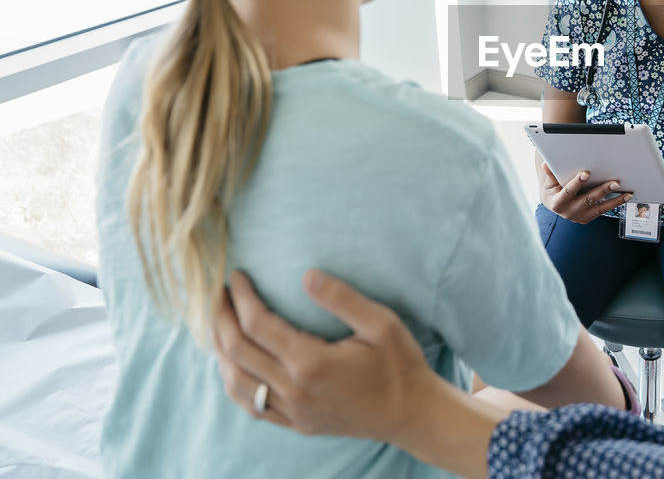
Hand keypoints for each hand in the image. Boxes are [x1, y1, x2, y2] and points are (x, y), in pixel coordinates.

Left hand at [212, 269, 436, 442]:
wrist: (411, 414)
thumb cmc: (400, 365)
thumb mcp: (382, 324)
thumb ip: (342, 298)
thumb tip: (305, 275)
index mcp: (311, 363)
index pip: (258, 324)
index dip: (242, 297)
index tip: (237, 275)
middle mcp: (295, 391)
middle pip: (238, 352)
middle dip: (220, 318)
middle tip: (215, 293)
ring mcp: (293, 412)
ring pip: (237, 383)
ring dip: (221, 351)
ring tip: (219, 324)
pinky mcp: (296, 424)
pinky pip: (252, 406)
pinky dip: (234, 382)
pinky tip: (234, 364)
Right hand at [538, 162, 630, 223]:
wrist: (552, 203)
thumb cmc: (551, 190)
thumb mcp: (548, 182)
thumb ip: (550, 174)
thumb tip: (546, 163)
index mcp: (557, 202)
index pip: (568, 192)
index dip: (576, 183)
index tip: (586, 173)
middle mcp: (568, 212)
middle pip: (588, 200)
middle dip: (602, 191)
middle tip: (615, 182)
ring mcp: (579, 217)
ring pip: (599, 208)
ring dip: (614, 201)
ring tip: (627, 194)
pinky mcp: (586, 218)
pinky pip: (602, 211)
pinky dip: (614, 204)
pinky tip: (624, 197)